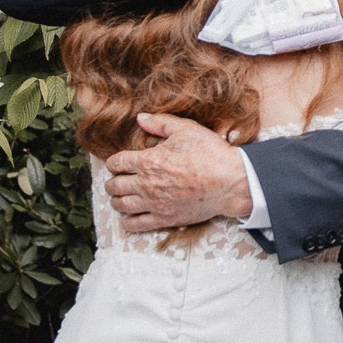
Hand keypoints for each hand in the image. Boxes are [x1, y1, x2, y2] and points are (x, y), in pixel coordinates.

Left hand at [105, 113, 254, 229]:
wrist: (230, 182)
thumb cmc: (210, 153)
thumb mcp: (186, 129)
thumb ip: (160, 123)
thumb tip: (140, 118)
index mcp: (148, 161)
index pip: (116, 163)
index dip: (113, 162)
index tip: (118, 163)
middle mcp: (146, 184)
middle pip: (114, 186)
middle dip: (112, 182)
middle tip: (117, 180)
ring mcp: (154, 204)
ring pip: (121, 206)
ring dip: (117, 200)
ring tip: (121, 197)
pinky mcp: (164, 219)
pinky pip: (136, 225)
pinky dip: (128, 221)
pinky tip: (130, 216)